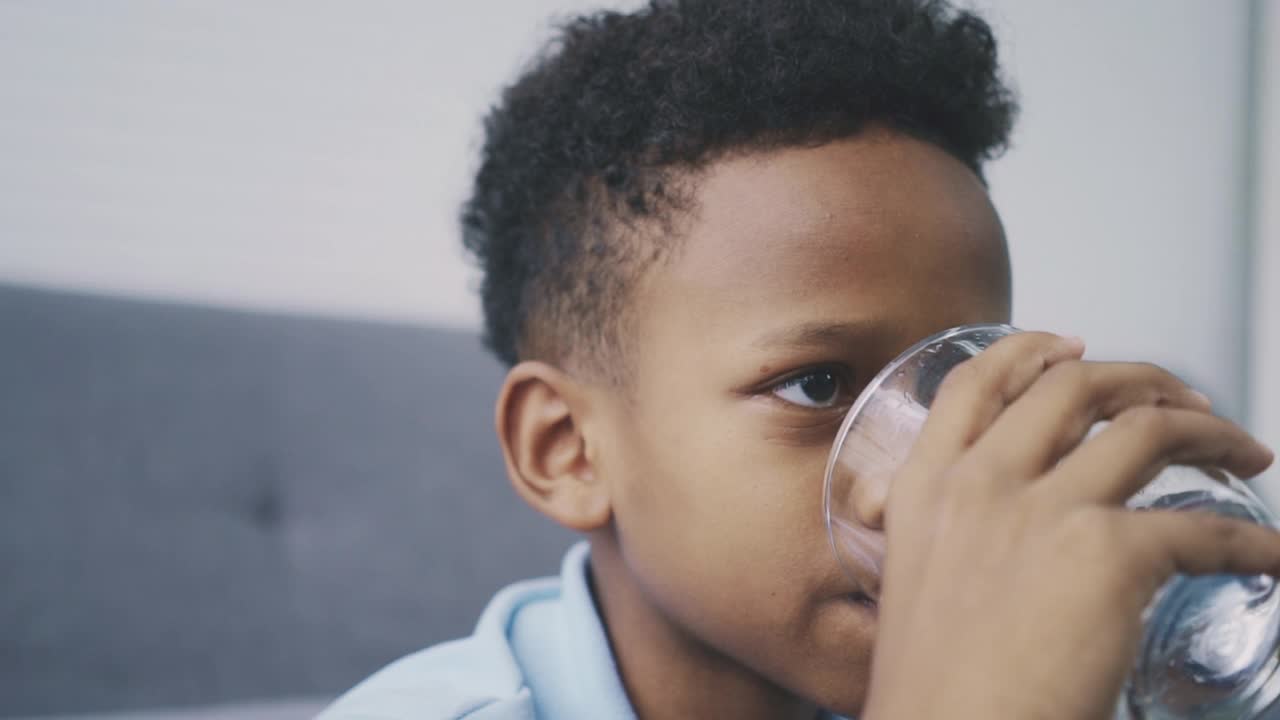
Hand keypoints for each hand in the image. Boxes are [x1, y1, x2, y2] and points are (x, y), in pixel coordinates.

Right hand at [861, 332, 1277, 719]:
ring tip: (1245, 452)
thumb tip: (1008, 541)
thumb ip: (952, 542)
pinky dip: (1256, 539)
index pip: (974, 384)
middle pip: (1073, 385)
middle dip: (1142, 379)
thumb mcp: (917, 590)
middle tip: (1183, 401)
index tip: (1069, 344)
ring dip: (1212, 432)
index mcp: (926, 490)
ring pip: (1148, 428)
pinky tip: (1273, 553)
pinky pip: (1206, 529)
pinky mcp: (1105, 555)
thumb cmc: (934, 691)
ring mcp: (1043, 511)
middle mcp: (981, 482)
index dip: (1028, 350)